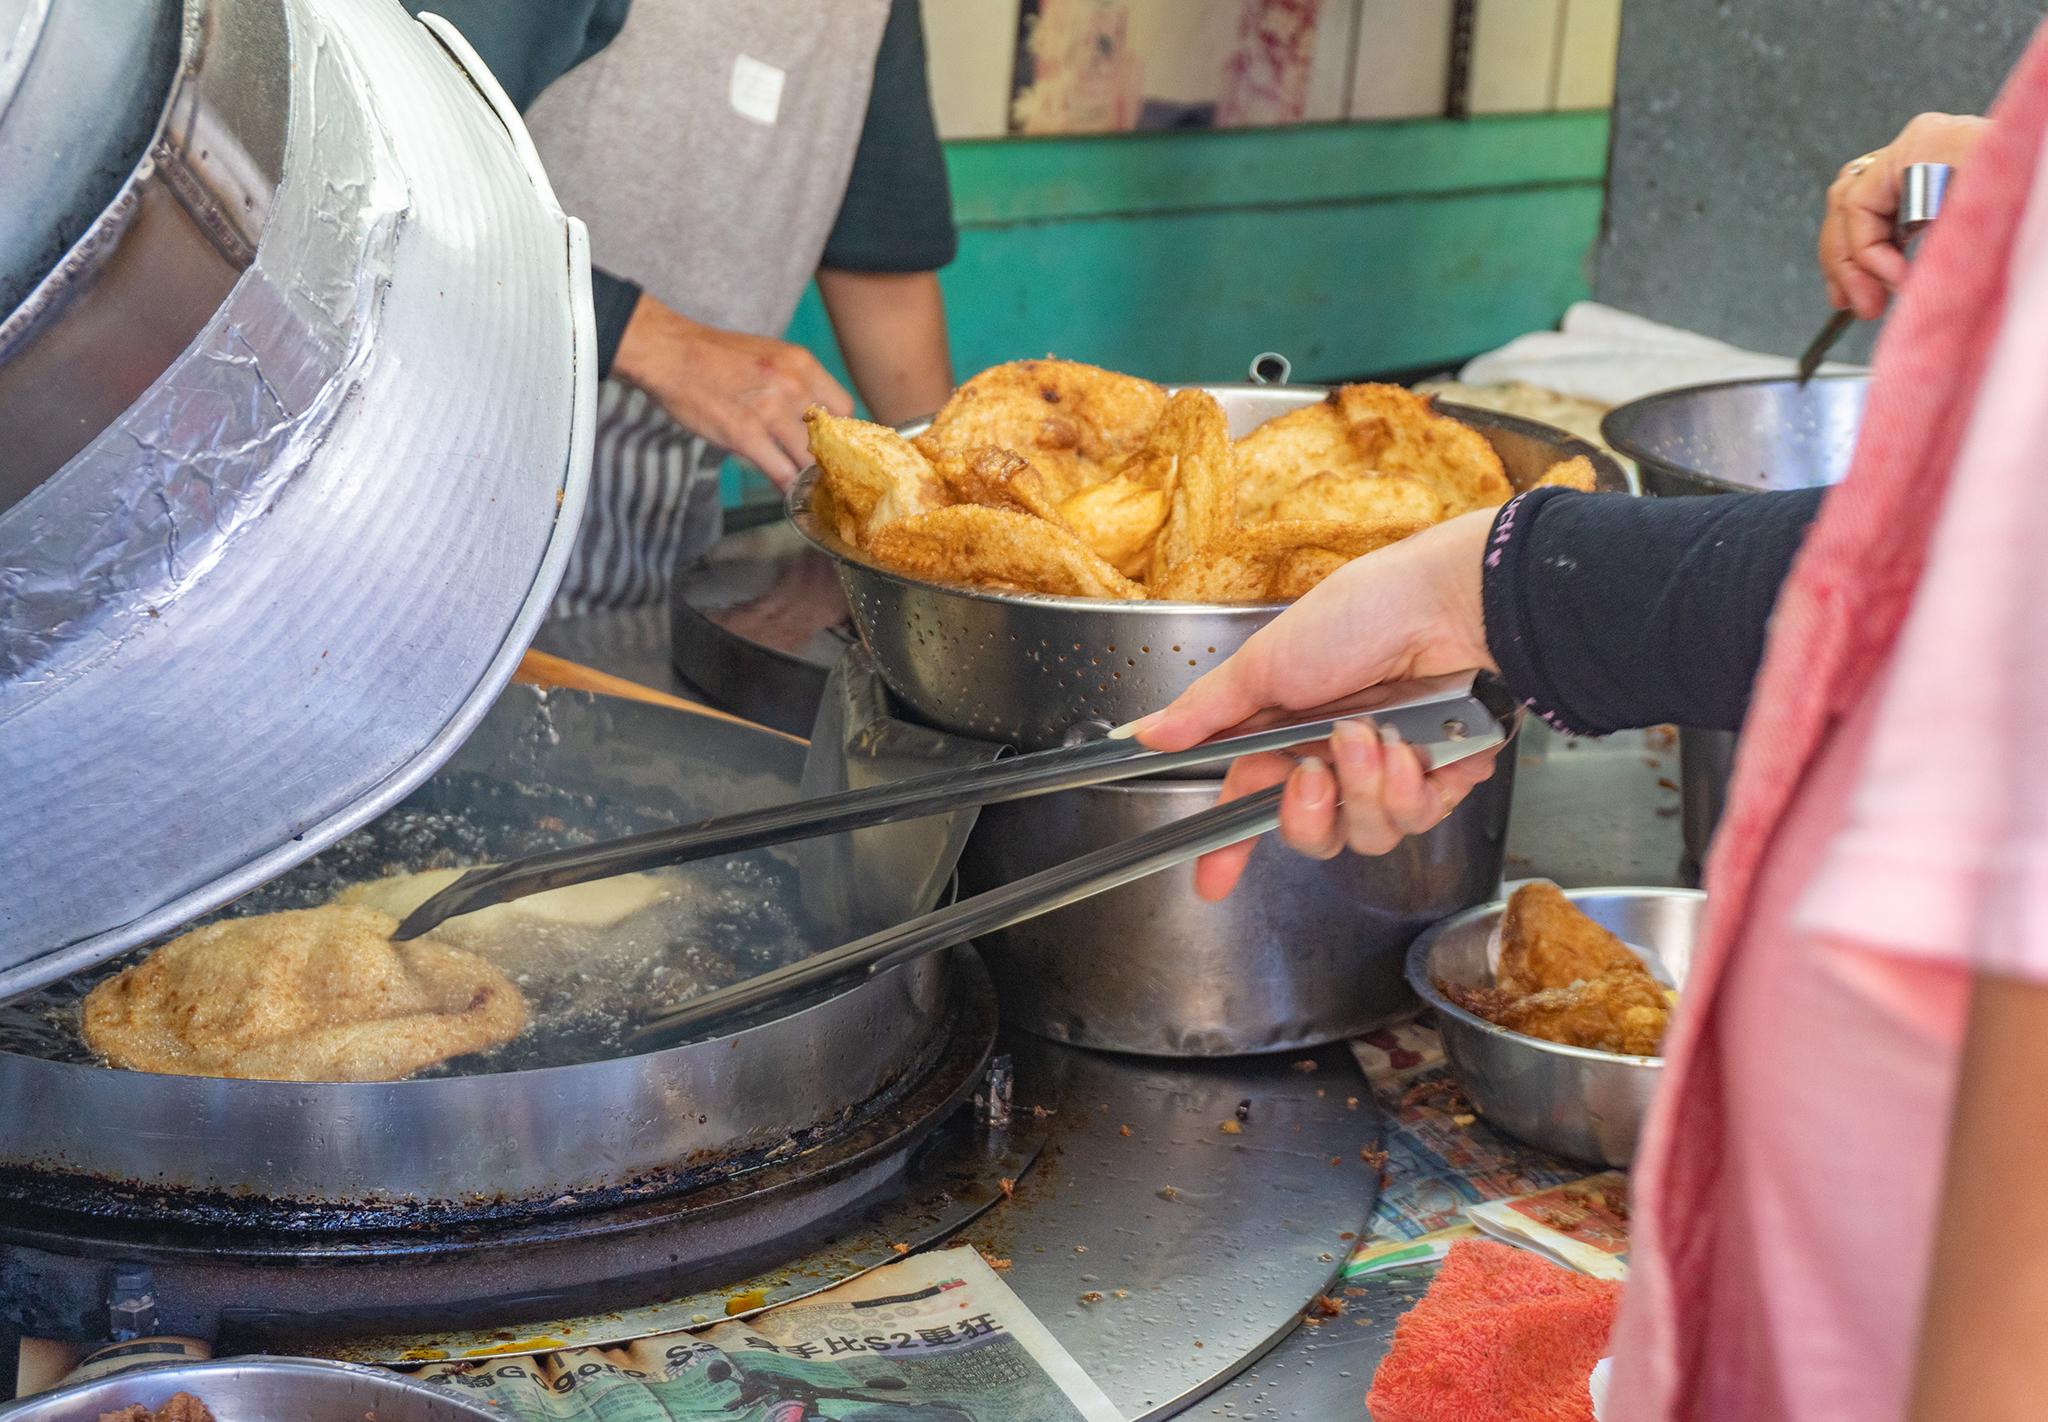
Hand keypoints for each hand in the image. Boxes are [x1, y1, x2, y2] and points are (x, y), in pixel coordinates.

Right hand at [611, 293, 852, 486]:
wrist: (672, 353)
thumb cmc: (717, 356)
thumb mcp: (769, 354)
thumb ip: (795, 381)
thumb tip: (814, 416)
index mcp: (801, 363)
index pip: (843, 407)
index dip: (839, 430)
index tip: (831, 443)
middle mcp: (793, 386)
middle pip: (831, 438)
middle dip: (828, 459)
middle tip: (824, 473)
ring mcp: (770, 412)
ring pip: (809, 460)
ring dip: (809, 478)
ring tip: (808, 487)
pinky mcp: (745, 435)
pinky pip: (782, 473)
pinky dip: (787, 487)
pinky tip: (787, 492)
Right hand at [1133, 510, 1502, 899]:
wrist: (1449, 604)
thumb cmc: (1360, 616)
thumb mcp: (1266, 661)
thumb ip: (1208, 711)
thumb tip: (1145, 735)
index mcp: (1290, 731)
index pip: (1251, 798)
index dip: (1228, 845)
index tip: (1209, 880)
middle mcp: (1337, 757)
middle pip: (1311, 833)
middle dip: (1307, 814)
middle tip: (1312, 773)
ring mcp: (1390, 771)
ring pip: (1365, 835)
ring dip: (1364, 788)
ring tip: (1371, 737)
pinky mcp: (1443, 778)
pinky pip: (1416, 818)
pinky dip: (1408, 787)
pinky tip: (1412, 749)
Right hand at [1820, 112, 1987, 319]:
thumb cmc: (2034, 188)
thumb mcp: (1991, 209)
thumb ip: (1946, 234)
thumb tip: (1905, 283)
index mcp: (1928, 142)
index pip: (1860, 202)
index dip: (1868, 252)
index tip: (1896, 286)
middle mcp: (1919, 144)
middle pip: (1847, 203)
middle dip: (1849, 261)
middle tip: (1866, 306)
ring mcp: (1921, 160)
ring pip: (1852, 208)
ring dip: (1848, 260)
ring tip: (1859, 303)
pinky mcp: (1929, 180)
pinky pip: (1875, 213)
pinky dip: (1866, 251)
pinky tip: (1869, 287)